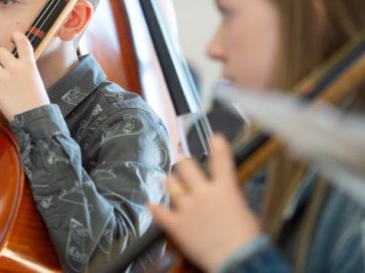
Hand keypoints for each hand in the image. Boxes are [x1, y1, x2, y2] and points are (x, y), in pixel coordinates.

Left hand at [0, 32, 48, 120]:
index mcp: (29, 65)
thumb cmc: (36, 100)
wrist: (33, 118)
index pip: (22, 41)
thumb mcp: (35, 78)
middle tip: (4, 65)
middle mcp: (15, 68)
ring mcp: (3, 77)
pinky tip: (2, 92)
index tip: (13, 36)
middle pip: (0, 51)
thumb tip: (15, 61)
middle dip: (1, 57)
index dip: (16, 36)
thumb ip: (25, 67)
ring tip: (3, 80)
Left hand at [149, 134, 261, 270]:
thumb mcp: (245, 212)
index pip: (221, 160)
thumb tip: (226, 193)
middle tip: (182, 161)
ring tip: (171, 182)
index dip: (217, 145)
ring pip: (170, 184)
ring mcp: (187, 208)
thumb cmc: (248, 240)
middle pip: (185, 166)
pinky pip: (159, 212)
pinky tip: (150, 203)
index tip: (214, 137)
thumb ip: (231, 197)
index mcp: (225, 189)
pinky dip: (154, 207)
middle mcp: (203, 193)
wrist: (239, 260)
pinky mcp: (176, 224)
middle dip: (183, 162)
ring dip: (171, 182)